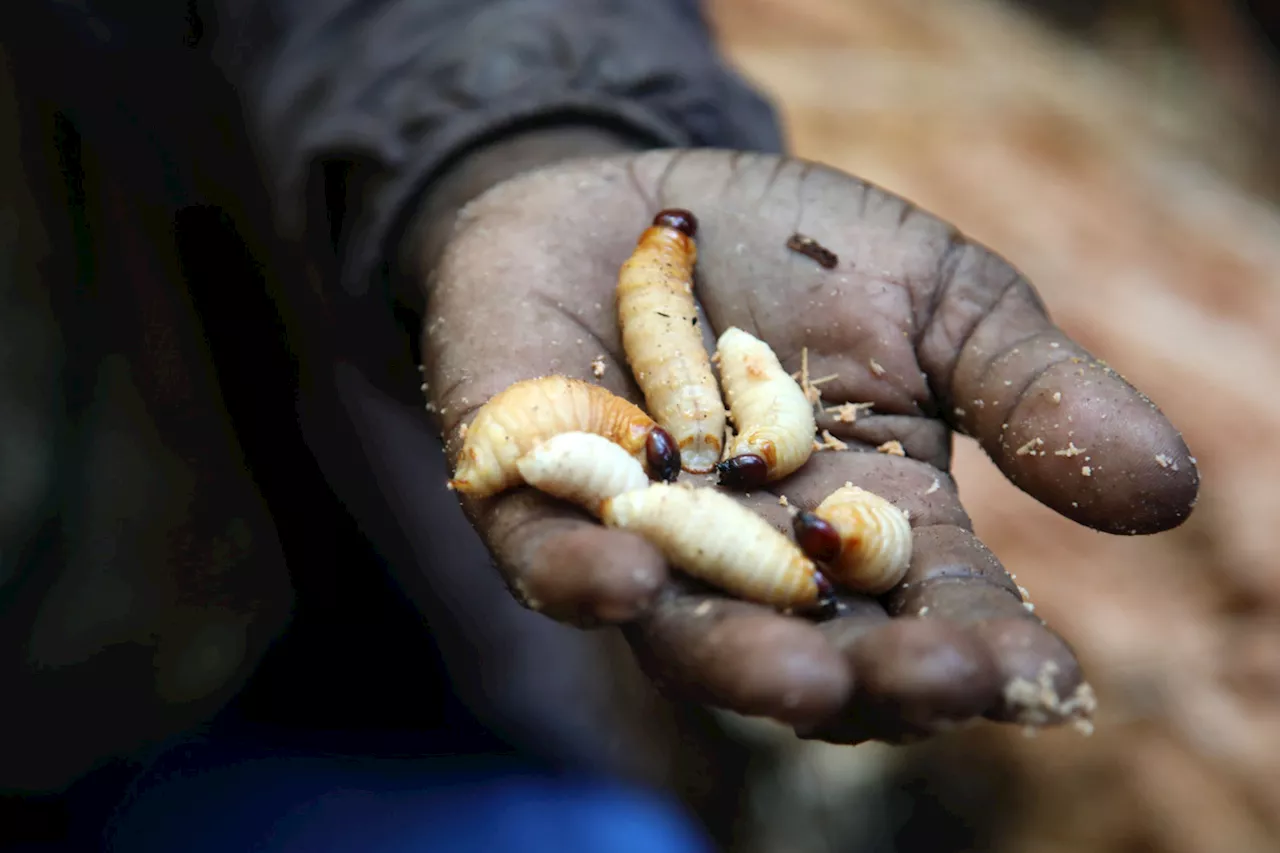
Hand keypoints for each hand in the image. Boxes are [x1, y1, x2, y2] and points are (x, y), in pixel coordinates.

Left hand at [420, 149, 1198, 743]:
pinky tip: (624, 581)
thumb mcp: (940, 302)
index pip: (936, 613)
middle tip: (928, 685)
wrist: (637, 190)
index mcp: (866, 526)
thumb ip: (1032, 392)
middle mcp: (755, 560)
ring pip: (688, 631)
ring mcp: (642, 538)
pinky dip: (583, 577)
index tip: (1037, 681)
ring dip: (742, 659)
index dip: (987, 653)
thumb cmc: (798, 252)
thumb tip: (1170, 492)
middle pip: (817, 649)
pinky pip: (547, 559)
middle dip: (872, 677)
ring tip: (800, 676)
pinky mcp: (529, 497)